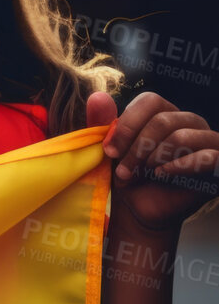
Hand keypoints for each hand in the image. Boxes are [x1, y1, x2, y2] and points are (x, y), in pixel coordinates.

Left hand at [88, 91, 218, 232]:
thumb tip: (97, 96)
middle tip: (124, 171)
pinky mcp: (218, 165)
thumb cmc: (127, 174)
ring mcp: (209, 142)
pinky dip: (178, 167)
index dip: (127, 125)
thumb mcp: (110, 148)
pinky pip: (208, 157)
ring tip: (142, 174)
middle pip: (162, 121)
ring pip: (180, 136)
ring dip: (153, 160)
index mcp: (166, 112)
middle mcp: (191, 122)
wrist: (139, 207)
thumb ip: (101, 122)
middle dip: (136, 149)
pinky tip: (162, 175)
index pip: (150, 100)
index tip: (110, 151)